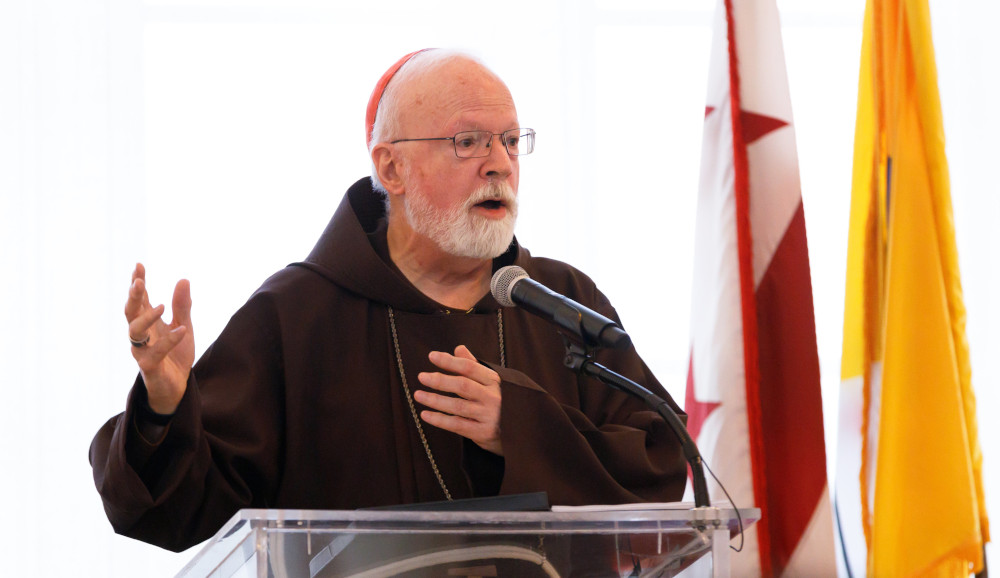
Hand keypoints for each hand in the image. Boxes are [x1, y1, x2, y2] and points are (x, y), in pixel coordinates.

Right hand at [124, 263, 194, 414]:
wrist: (177, 387)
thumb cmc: (176, 355)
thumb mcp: (184, 326)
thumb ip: (183, 306)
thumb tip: (183, 280)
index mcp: (147, 323)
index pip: (139, 300)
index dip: (137, 283)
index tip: (139, 266)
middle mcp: (141, 335)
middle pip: (130, 312)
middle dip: (134, 296)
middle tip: (138, 281)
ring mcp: (142, 350)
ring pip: (134, 332)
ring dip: (146, 317)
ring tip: (162, 306)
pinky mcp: (149, 366)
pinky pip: (155, 353)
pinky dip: (169, 341)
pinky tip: (182, 330)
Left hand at [415, 345, 502, 455]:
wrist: (518, 431)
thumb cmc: (498, 402)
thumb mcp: (490, 382)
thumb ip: (473, 365)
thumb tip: (458, 348)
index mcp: (494, 381)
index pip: (469, 367)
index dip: (450, 361)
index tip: (431, 356)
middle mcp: (493, 397)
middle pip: (463, 386)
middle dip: (440, 380)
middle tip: (421, 377)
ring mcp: (489, 416)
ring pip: (457, 406)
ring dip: (435, 400)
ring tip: (418, 395)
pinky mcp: (483, 432)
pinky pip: (456, 425)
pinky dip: (439, 420)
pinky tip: (425, 414)